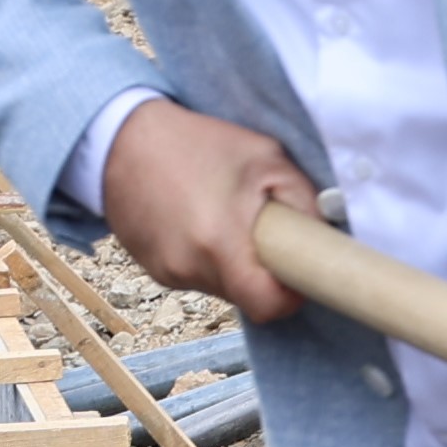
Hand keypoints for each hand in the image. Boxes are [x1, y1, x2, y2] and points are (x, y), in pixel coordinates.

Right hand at [95, 97, 316, 321]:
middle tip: (260, 231)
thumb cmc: (196, 143)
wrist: (120, 140)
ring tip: (220, 216)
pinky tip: (195, 219)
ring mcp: (167, 272)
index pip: (267, 306)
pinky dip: (203, 256)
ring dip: (231, 262)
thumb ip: (303, 200)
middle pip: (244, 295)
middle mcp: (190, 267)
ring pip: (219, 286)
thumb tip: (326, 235)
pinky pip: (194, 275)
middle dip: (260, 270)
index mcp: (220, 243)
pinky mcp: (152, 270)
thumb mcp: (264, 156)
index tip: (296, 275)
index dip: (290, 297)